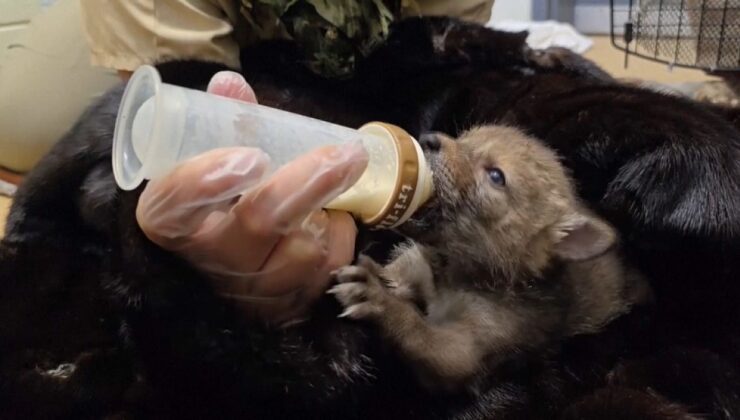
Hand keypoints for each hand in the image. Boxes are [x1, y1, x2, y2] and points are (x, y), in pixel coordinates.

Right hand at [135, 71, 368, 325]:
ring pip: (305, 249)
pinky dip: (341, 235)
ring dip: (328, 212)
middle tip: (347, 154)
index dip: (205, 182)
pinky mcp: (290, 308)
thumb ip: (222, 125)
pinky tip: (334, 222)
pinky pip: (332, 266)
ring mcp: (253, 291)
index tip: (251, 158)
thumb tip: (231, 84)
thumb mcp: (213, 167)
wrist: (234, 280)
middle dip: (306, 183)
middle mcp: (211, 260)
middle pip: (257, 223)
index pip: (172, 207)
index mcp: (174, 223)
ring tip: (332, 188)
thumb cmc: (221, 209)